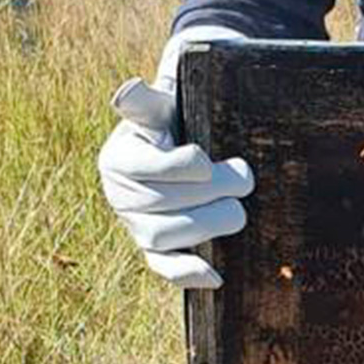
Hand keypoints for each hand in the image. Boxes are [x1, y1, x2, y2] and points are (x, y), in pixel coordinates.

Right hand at [98, 26, 253, 288]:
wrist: (180, 141)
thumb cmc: (176, 115)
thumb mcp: (164, 101)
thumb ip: (149, 97)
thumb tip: (128, 88)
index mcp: (120, 155)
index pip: (145, 165)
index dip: (176, 165)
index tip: (205, 159)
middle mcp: (119, 194)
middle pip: (160, 203)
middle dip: (207, 193)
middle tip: (244, 180)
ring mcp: (134, 224)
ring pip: (162, 236)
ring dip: (205, 226)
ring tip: (238, 212)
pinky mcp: (151, 248)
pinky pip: (163, 267)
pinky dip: (186, 273)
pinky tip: (215, 274)